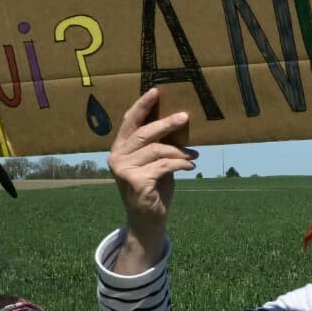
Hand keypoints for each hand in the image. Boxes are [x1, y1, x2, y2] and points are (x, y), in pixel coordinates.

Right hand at [108, 88, 195, 245]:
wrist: (148, 219)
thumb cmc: (154, 187)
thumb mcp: (156, 161)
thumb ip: (160, 144)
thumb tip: (179, 119)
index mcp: (120, 147)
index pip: (129, 121)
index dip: (142, 106)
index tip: (156, 91)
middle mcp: (117, 156)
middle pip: (143, 133)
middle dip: (166, 123)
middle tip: (185, 116)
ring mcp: (123, 169)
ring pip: (157, 150)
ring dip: (180, 150)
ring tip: (194, 155)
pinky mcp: (135, 181)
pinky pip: (163, 165)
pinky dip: (180, 164)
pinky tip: (190, 166)